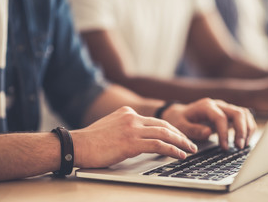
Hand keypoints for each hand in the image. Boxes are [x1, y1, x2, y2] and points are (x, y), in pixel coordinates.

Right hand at [71, 106, 196, 167]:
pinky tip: (179, 155)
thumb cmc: (90, 141)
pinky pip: (158, 145)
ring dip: (181, 142)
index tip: (179, 136)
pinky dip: (172, 150)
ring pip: (164, 133)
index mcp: (127, 113)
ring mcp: (132, 128)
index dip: (170, 129)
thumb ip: (125, 127)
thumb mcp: (110, 127)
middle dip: (180, 135)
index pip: (155, 120)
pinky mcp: (131, 142)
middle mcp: (132, 117)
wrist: (76, 145)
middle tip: (190, 143)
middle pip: (163, 125)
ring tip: (191, 149)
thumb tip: (138, 137)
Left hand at [162, 99, 256, 149]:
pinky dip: (248, 128)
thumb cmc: (180, 120)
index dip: (224, 133)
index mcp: (205, 106)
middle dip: (241, 130)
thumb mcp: (180, 126)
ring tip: (243, 145)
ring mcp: (225, 108)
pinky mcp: (229, 114)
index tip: (224, 147)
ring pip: (244, 114)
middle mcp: (218, 104)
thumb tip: (208, 132)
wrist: (180, 114)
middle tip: (239, 147)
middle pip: (237, 113)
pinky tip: (245, 140)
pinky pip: (244, 117)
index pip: (221, 117)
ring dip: (247, 129)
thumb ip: (193, 129)